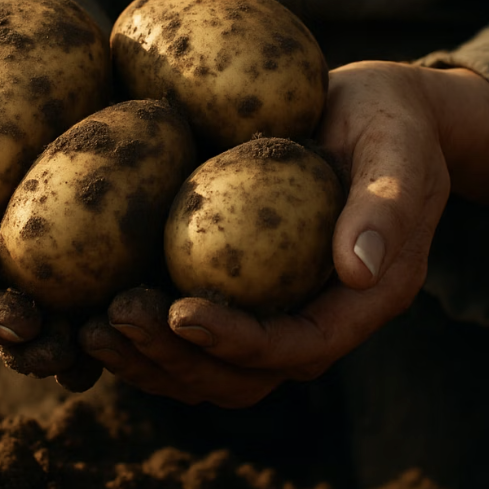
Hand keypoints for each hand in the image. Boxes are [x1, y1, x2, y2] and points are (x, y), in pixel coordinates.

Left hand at [80, 61, 488, 406]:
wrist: (378, 114)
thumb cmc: (391, 126)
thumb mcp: (398, 152)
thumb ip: (386, 206)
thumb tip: (358, 269)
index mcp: (361, 300)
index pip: (297, 347)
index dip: (239, 342)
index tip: (180, 312)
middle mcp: (314, 315)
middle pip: (241, 374)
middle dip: (175, 357)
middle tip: (114, 320)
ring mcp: (274, 304)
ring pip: (208, 364)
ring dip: (148, 356)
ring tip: (90, 326)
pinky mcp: (242, 282)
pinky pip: (192, 325)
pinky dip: (147, 328)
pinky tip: (96, 300)